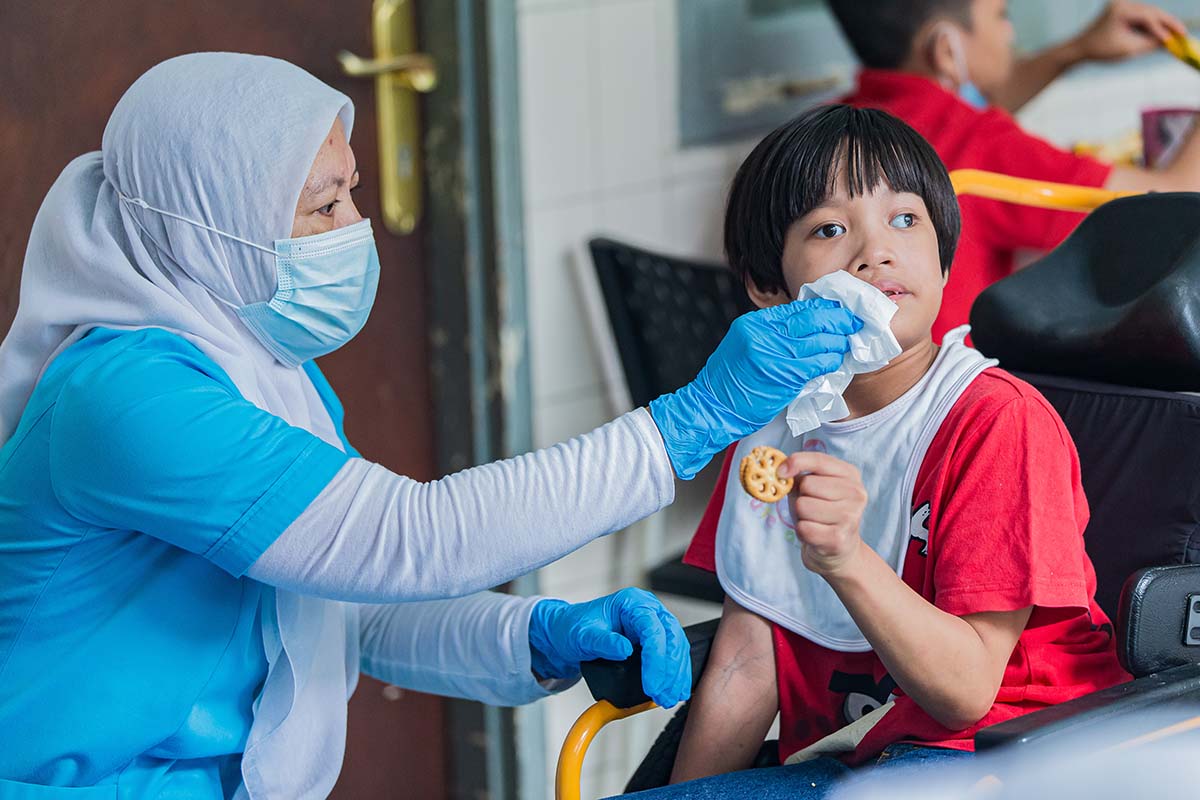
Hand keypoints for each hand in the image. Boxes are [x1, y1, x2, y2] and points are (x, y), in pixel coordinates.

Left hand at [527, 587, 690, 707]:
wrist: (568, 633)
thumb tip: (624, 650)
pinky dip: (674, 674)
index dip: (656, 659)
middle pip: (671, 638)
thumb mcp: (583, 635)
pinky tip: (673, 690)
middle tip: (663, 696)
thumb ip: (603, 641)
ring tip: (668, 698)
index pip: (653, 629)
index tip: (652, 685)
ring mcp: (654, 624)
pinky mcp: (655, 640)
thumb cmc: (575, 628)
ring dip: (675, 676)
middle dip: (669, 671)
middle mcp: (647, 610)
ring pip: (676, 648)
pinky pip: (671, 656)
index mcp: (632, 602)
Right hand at [649, 298, 861, 478]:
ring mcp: (772, 355)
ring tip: (847, 343)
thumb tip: (807, 328)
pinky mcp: (781, 377)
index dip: (823, 308)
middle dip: (836, 320)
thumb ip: (772, 335)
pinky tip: (836, 361)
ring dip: (837, 342)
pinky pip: (815, 364)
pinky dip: (829, 361)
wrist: (711, 408)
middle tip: (852, 323)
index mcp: (754, 324)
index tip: (839, 312)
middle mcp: (762, 334)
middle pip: (810, 319)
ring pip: (817, 341)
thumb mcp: (745, 346)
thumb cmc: (729, 383)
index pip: (797, 309)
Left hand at [779, 451, 867, 577]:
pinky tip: (815, 534)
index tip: (781, 471)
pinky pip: (803, 528)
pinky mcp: (839, 539)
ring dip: (801, 516)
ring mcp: (850, 516)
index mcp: (850, 474)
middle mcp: (856, 493)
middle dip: (801, 496)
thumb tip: (779, 472)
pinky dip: (802, 532)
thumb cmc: (821, 512)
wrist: (839, 550)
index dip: (796, 462)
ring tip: (814, 521)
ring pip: (803, 506)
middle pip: (807, 485)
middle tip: (811, 508)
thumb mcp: (813, 488)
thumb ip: (799, 474)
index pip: (819, 460)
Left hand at [1072, 1, 1187, 61]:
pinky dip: (1153, 24)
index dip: (1163, 29)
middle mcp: (1122, 4)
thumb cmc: (1101, 50)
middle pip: (1152, 12)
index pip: (1148, 17)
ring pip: (1150, 13)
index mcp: (1120, 10)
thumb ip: (1149, 44)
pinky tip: (1164, 33)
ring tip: (1178, 34)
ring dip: (1163, 24)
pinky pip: (1143, 16)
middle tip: (1184, 33)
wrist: (1081, 48)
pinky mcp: (1123, 10)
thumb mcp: (1128, 49)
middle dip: (1168, 23)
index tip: (1176, 38)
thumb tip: (1170, 42)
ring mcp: (1123, 5)